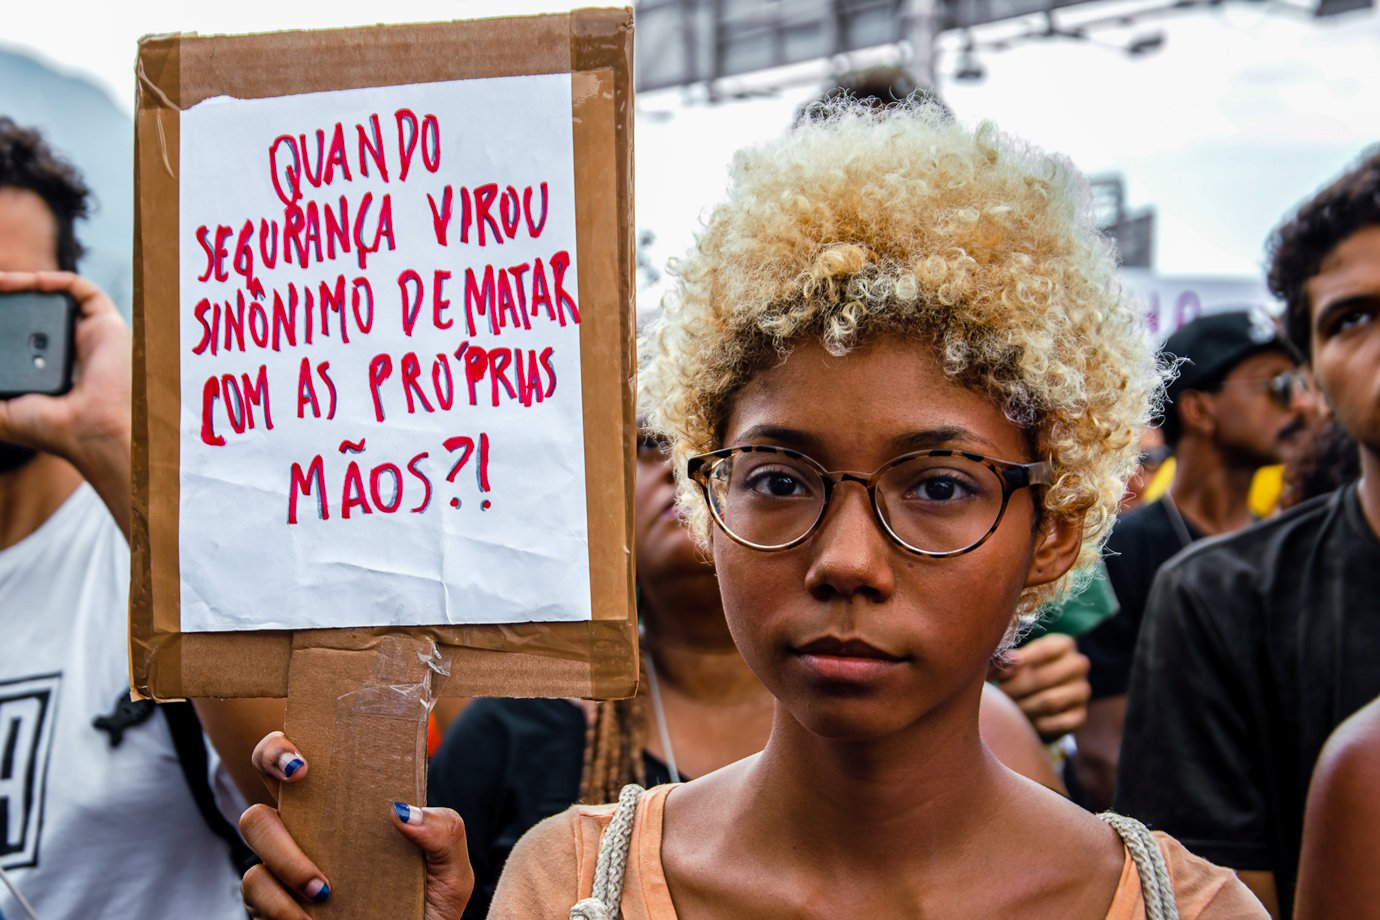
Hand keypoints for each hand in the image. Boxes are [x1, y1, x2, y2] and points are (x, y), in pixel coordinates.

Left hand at [0, 271, 130, 534]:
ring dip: (25, 283)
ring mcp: (88, 335)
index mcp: (48, 367)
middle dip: (9, 299)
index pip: (21, 334)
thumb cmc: (55, 429)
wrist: (93, 429)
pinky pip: (81, 290)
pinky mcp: (106, 324)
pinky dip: (56, 280)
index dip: (1, 321)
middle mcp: (69, 348)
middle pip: (36, 312)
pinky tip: (29, 282)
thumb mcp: (2, 412)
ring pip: (56, 297)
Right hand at [239, 732, 472, 919]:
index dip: (289, 744)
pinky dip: (280, 905)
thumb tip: (403, 810)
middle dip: (271, 764)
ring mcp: (284, 863)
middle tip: (300, 778)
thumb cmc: (427, 908)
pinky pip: (255, 888)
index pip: (308, 758)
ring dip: (286, 856)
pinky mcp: (271, 902)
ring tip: (323, 891)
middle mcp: (310, 827)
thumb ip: (444, 833)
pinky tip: (311, 919)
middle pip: (269, 767)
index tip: (304, 759)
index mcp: (348, 808)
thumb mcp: (451, 872)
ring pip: (255, 826)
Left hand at [989, 633, 1090, 740]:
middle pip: (1044, 678)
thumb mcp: (1022, 657)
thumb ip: (1009, 660)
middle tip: (1000, 694)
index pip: (1045, 650)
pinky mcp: (1080, 715)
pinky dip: (1037, 723)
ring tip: (1009, 707)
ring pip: (1050, 702)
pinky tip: (1025, 720)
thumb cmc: (1029, 667)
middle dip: (1016, 687)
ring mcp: (1082, 691)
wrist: (1051, 689)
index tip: (1001, 670)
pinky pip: (1058, 723)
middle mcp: (1078, 665)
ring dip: (1024, 706)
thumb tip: (1001, 666)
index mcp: (1065, 645)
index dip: (1020, 661)